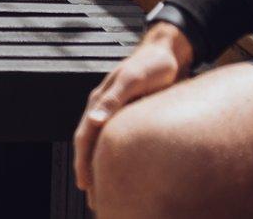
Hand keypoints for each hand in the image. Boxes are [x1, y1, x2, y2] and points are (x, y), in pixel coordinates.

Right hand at [73, 22, 191, 191]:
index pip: (85, 137)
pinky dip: (116, 158)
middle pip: (90, 145)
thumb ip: (113, 99)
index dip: (83, 161)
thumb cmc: (152, 64)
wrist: (169, 52)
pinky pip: (118, 142)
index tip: (85, 185)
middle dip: (89, 171)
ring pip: (103, 145)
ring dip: (101, 167)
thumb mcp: (132, 79)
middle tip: (93, 199)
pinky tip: (124, 171)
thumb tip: (94, 121)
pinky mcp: (131, 116)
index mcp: (99, 102)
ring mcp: (117, 113)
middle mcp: (104, 109)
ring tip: (104, 191)